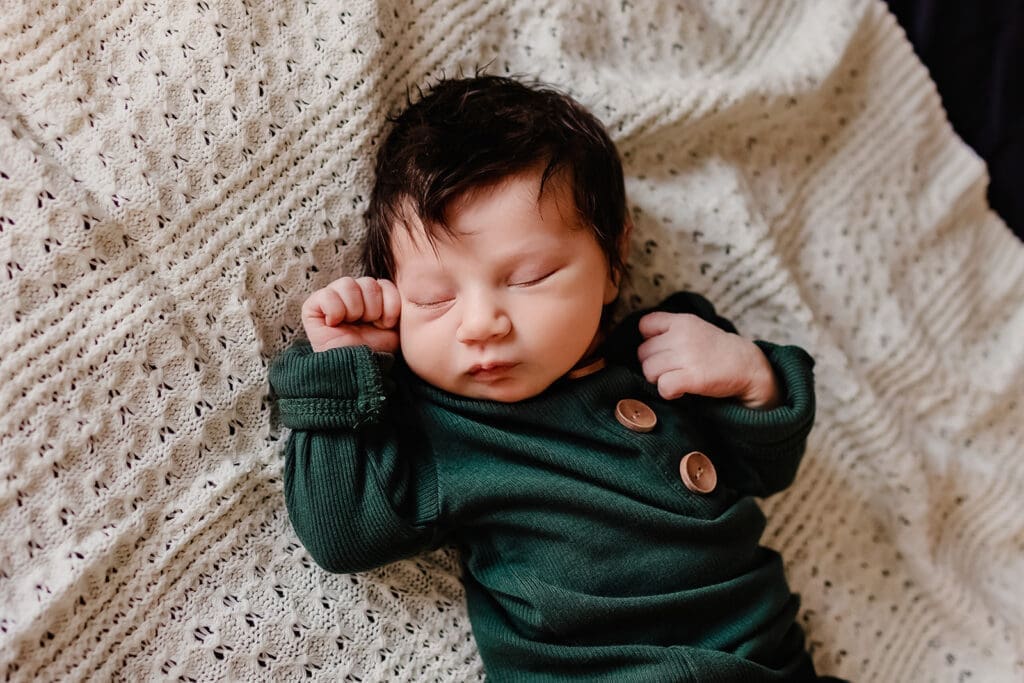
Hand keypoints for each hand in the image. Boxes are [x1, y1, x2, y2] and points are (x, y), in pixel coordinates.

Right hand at [301, 277, 400, 352]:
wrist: (356, 371)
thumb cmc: (374, 351)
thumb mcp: (394, 326)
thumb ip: (395, 302)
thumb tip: (402, 284)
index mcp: (372, 297)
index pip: (384, 283)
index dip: (389, 304)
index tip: (385, 324)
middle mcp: (352, 295)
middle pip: (367, 282)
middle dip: (372, 309)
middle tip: (366, 325)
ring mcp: (332, 299)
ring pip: (347, 284)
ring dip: (355, 309)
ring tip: (351, 325)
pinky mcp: (312, 307)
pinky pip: (327, 294)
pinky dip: (335, 311)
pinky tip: (335, 324)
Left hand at [637, 312, 779, 408]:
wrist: (746, 365)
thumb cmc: (714, 349)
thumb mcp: (694, 327)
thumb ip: (669, 329)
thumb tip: (640, 343)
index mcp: (682, 321)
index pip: (645, 325)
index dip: (648, 340)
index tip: (662, 350)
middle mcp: (682, 336)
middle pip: (643, 353)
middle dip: (652, 364)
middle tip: (671, 369)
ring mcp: (688, 356)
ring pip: (649, 371)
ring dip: (659, 379)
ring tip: (676, 378)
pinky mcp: (694, 377)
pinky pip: (663, 387)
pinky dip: (668, 392)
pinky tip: (680, 390)